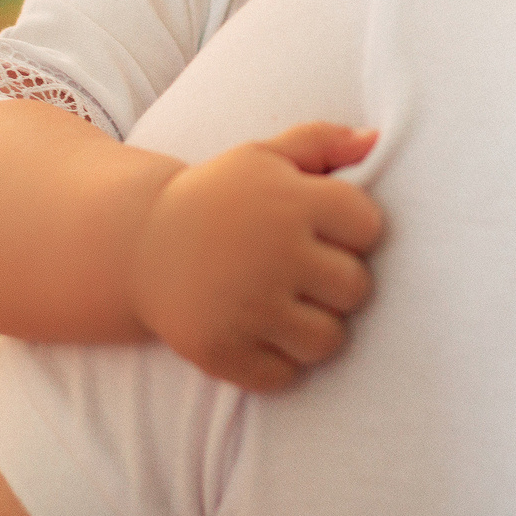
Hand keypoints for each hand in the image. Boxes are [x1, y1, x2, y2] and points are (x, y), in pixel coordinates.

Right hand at [131, 122, 384, 391]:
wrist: (138, 244)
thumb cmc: (218, 197)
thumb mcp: (263, 156)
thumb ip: (322, 141)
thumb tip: (376, 140)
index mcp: (289, 200)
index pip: (369, 227)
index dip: (354, 231)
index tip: (324, 231)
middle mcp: (273, 252)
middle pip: (356, 288)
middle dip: (337, 283)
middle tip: (303, 273)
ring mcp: (247, 306)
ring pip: (328, 340)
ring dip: (314, 329)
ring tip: (287, 308)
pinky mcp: (221, 350)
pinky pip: (285, 376)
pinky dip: (277, 364)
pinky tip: (258, 335)